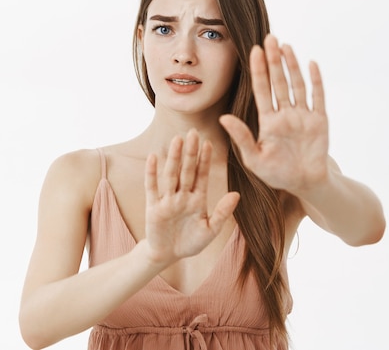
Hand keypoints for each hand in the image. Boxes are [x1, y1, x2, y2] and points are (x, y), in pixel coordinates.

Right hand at [144, 129, 239, 265]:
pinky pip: (152, 187)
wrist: (168, 255)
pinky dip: (152, 172)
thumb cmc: (190, 243)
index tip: (208, 143)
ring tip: (177, 139)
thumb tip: (236, 194)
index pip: (201, 175)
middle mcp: (182, 195)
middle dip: (190, 152)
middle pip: (187, 170)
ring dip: (174, 158)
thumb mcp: (210, 230)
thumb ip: (222, 212)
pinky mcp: (153, 207)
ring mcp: (167, 200)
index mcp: (197, 199)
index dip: (204, 160)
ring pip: (171, 175)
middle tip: (193, 132)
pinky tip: (154, 157)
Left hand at [219, 34, 329, 193]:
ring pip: (296, 85)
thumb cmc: (277, 174)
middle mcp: (285, 114)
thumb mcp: (254, 159)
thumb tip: (223, 117)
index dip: (258, 71)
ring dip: (292, 65)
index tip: (253, 51)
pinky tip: (311, 63)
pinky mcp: (319, 120)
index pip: (262, 90)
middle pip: (278, 82)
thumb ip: (241, 137)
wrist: (306, 184)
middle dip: (274, 60)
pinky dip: (315, 80)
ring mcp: (303, 115)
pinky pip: (317, 97)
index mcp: (268, 121)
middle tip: (269, 38)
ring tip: (285, 46)